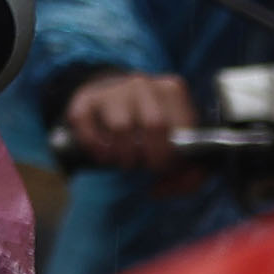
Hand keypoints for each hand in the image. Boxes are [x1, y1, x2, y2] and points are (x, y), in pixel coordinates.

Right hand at [56, 71, 199, 179]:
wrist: (113, 96)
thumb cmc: (150, 127)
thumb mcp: (175, 140)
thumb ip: (186, 172)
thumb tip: (161, 189)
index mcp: (172, 90)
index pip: (180, 127)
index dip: (172, 156)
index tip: (164, 167)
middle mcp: (143, 84)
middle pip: (154, 125)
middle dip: (150, 157)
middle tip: (143, 165)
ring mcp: (114, 89)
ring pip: (121, 127)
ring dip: (122, 155)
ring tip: (123, 160)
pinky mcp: (87, 98)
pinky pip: (87, 124)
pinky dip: (94, 147)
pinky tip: (102, 153)